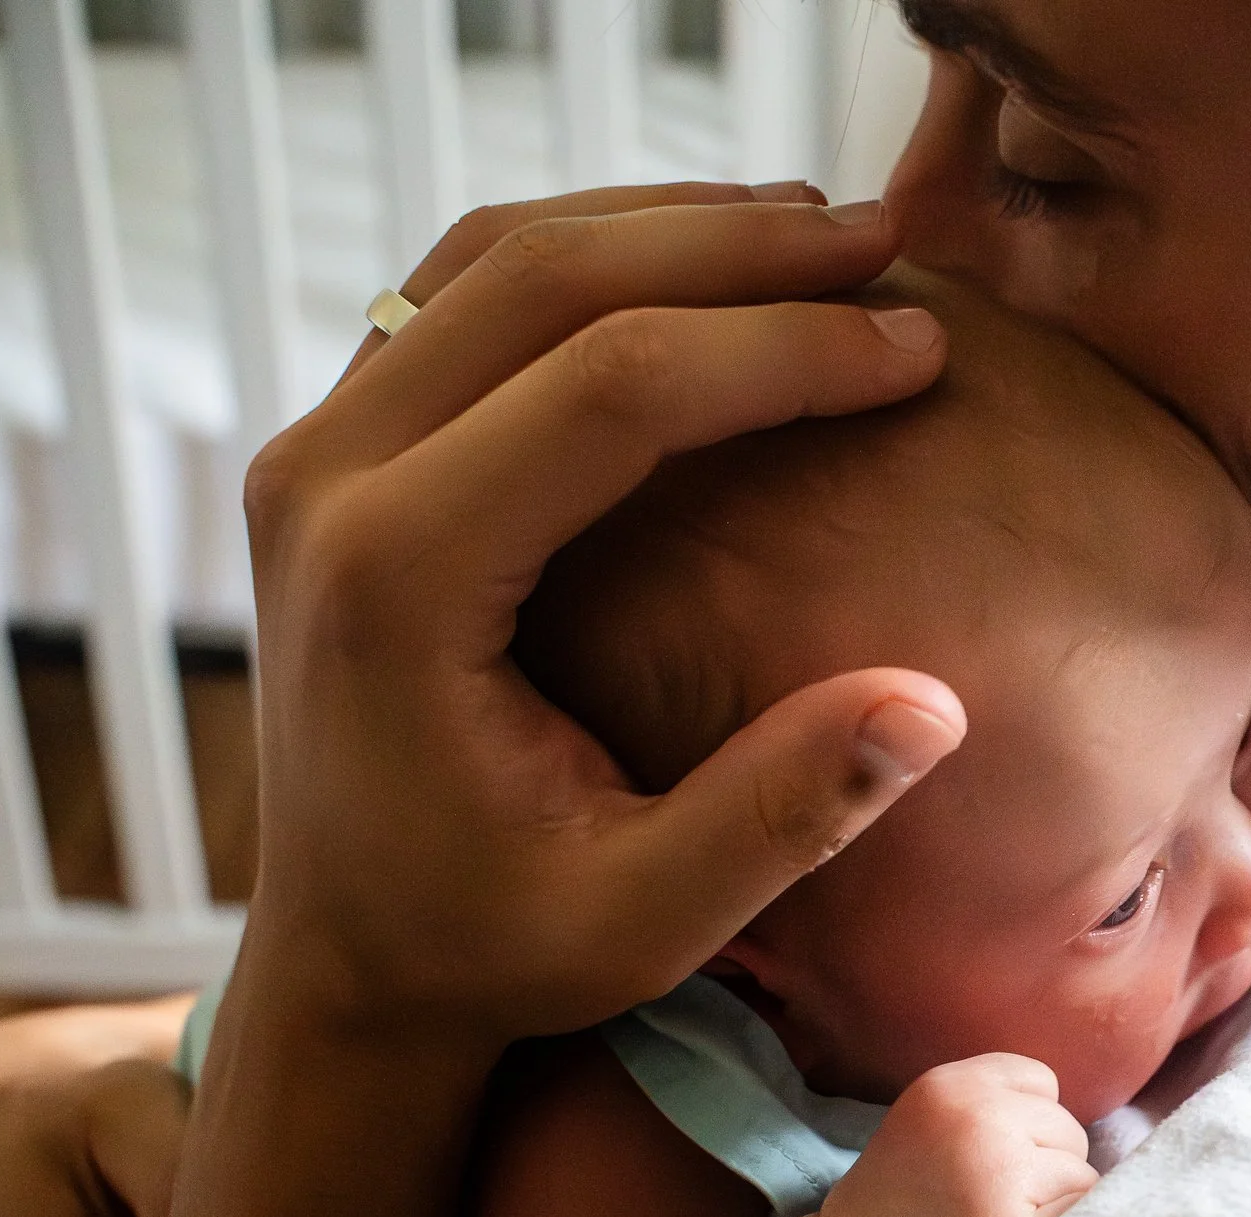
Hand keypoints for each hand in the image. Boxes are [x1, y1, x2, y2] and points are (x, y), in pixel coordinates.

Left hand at [233, 180, 963, 1065]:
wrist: (351, 956)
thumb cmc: (500, 946)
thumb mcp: (645, 921)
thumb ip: (782, 819)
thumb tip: (934, 705)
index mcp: (398, 585)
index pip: (608, 387)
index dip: (781, 349)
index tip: (919, 351)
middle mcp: (327, 487)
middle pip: (547, 281)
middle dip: (738, 250)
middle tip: (891, 246)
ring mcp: (316, 451)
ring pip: (496, 256)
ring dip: (666, 226)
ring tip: (819, 232)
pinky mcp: (337, 447)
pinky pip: (462, 289)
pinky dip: (593, 252)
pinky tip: (705, 264)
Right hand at [814, 1055, 1097, 1216]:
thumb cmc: (894, 1204)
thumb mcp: (926, 1124)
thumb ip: (987, 1106)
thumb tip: (1064, 1115)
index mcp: (949, 1086)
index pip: (1039, 1079)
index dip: (1028, 1120)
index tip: (1000, 1154)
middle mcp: (977, 1117)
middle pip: (1066, 1128)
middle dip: (1045, 1164)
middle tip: (996, 1198)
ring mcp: (998, 1171)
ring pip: (1080, 1173)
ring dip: (1055, 1201)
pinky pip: (1075, 1216)